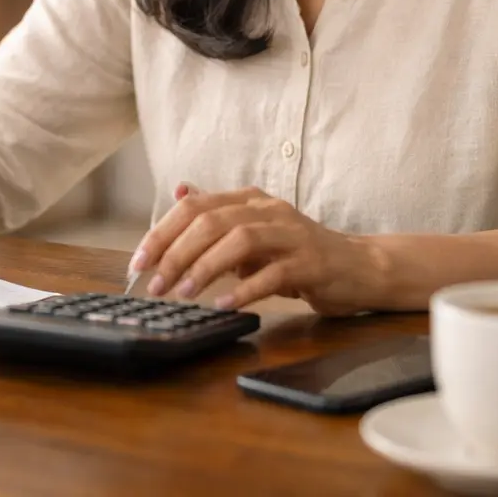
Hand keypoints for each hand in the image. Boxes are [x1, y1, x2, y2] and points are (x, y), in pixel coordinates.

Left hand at [129, 184, 381, 313]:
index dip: (162, 232)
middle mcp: (268, 210)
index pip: (194, 207)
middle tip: (154, 283)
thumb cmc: (298, 253)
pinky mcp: (311, 262)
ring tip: (182, 293)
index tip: (138, 262)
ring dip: (204, 267)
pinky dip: (243, 289)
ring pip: (239, 241)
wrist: (359, 267)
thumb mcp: (254, 232)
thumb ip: (218, 216)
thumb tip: (178, 194)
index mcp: (249, 200)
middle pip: (211, 221)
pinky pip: (272, 274)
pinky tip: (223, 304)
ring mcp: (292, 234)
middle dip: (175, 252)